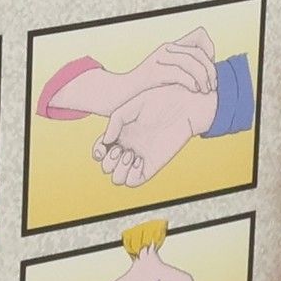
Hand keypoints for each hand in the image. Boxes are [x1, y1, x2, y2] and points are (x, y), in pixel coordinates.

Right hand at [92, 79, 214, 185]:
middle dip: (108, 162)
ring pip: (118, 178)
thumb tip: (106, 141)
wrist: (184, 105)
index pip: (101, 151)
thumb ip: (114, 121)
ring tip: (131, 155)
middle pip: (107, 167)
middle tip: (120, 149)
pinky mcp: (154, 165)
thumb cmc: (159, 100)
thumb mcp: (131, 105)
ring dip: (119, 170)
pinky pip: (135, 181)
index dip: (97, 153)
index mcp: (121, 133)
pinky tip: (139, 160)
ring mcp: (141, 158)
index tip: (102, 146)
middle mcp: (129, 147)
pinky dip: (131, 175)